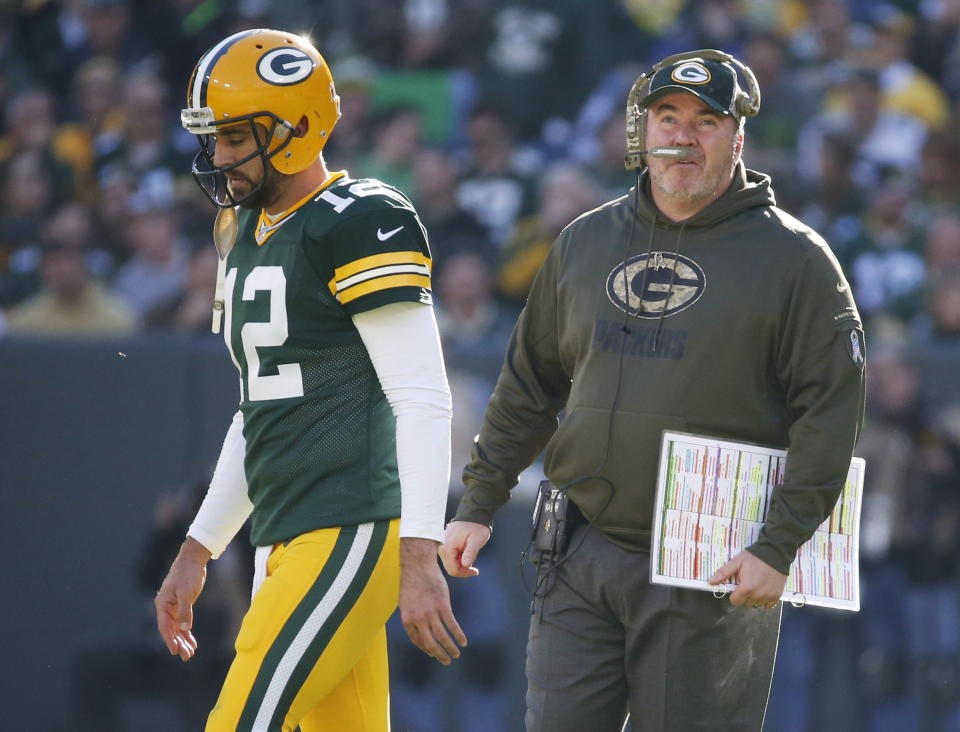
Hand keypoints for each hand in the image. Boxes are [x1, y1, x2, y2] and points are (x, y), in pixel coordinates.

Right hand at [154, 537, 210, 660]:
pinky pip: (183, 624)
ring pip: (178, 629)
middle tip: (186, 656)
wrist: (193, 561)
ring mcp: (174, 609)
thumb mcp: (186, 591)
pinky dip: (187, 633)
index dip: (169, 639)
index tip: (174, 651)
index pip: (165, 626)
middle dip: (178, 644)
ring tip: (190, 653)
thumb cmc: (187, 574)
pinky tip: (192, 643)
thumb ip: (185, 610)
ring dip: (183, 641)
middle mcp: (166, 608)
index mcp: (163, 604)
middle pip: (171, 630)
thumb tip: (184, 628)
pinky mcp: (183, 607)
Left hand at [399, 537, 467, 664]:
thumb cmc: (412, 583)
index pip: (418, 641)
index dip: (427, 649)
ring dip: (451, 647)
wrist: (418, 566)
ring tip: (457, 653)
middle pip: (430, 643)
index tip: (434, 653)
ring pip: (442, 636)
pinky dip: (458, 634)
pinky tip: (463, 640)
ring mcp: (430, 613)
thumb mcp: (406, 602)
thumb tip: (421, 628)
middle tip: (447, 661)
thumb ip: (413, 616)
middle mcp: (418, 619)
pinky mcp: (442, 606)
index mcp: (407, 619)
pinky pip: (452, 625)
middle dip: (439, 654)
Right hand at [438, 520, 490, 577]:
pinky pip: (450, 557)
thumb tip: (465, 565)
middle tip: (474, 567)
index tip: (476, 571)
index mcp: (448, 547)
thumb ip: (471, 552)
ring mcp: (442, 545)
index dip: (465, 573)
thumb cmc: (476, 526)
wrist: (473, 514)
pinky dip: (459, 559)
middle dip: (462, 570)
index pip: (453, 569)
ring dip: (461, 564)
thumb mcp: (477, 540)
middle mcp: (442, 547)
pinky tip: (466, 552)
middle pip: (450, 568)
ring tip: (470, 555)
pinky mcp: (445, 544)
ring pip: (450, 563)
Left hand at [708, 550, 786, 609]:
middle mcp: (758, 595)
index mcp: (747, 588)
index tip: (736, 587)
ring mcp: (768, 596)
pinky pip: (768, 605)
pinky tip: (762, 590)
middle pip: (745, 604)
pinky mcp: (777, 595)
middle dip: (743, 596)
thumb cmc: (755, 557)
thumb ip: (723, 573)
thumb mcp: (736, 562)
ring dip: (753, 598)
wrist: (774, 553)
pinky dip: (764, 601)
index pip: (735, 601)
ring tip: (754, 586)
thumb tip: (711, 582)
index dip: (733, 595)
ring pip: (756, 605)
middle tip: (745, 584)